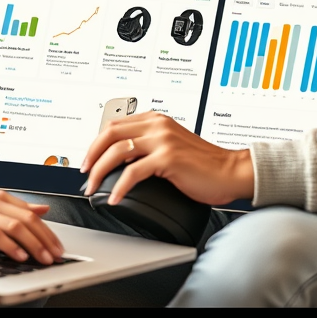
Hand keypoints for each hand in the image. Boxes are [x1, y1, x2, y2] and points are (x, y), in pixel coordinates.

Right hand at [0, 190, 63, 264]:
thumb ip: (16, 207)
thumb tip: (43, 209)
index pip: (31, 214)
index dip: (48, 232)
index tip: (57, 247)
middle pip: (27, 220)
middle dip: (45, 239)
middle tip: (55, 254)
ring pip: (15, 226)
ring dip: (33, 244)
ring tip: (42, 257)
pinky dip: (10, 246)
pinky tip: (19, 255)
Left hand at [80, 112, 253, 206]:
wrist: (232, 171)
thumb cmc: (206, 164)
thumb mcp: (173, 145)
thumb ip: (151, 144)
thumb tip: (123, 158)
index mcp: (156, 119)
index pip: (115, 124)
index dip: (97, 142)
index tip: (89, 159)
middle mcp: (158, 125)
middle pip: (110, 133)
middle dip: (91, 154)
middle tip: (85, 172)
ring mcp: (163, 140)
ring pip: (117, 150)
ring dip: (99, 171)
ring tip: (92, 187)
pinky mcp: (168, 158)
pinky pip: (133, 172)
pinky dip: (119, 187)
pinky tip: (115, 198)